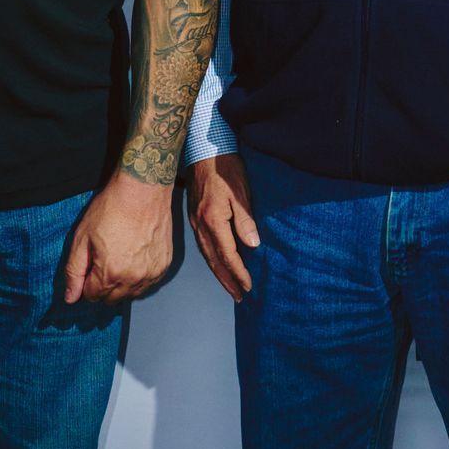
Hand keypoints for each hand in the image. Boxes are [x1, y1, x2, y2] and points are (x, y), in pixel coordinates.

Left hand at [62, 172, 175, 304]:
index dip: (86, 284)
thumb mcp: (83, 238)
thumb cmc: (112, 208)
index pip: (93, 296)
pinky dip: (138, 279)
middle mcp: (134, 278)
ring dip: (121, 285)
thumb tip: (71, 298)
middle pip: (112, 299)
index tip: (89, 268)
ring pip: (131, 295)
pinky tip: (133, 260)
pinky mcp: (164, 265)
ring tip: (118, 260)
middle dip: (103, 287)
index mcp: (111, 272)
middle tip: (102, 263)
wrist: (143, 190)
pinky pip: (148, 284)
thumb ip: (74, 271)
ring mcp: (152, 273)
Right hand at [189, 154, 260, 299]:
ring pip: (207, 256)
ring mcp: (196, 223)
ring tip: (230, 287)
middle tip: (239, 296)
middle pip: (214, 261)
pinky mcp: (195, 218)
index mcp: (213, 220)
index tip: (249, 286)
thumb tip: (252, 246)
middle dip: (227, 280)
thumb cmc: (225, 168)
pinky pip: (203, 246)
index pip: (228, 254)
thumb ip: (245, 219)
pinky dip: (212, 260)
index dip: (238, 272)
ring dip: (219, 273)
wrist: (203, 151)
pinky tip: (218, 264)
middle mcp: (201, 226)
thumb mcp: (240, 192)